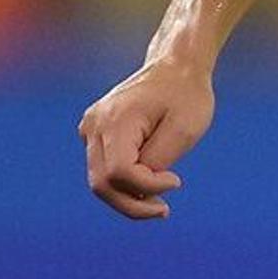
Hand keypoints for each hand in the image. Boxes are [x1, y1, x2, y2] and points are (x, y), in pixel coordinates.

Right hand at [79, 58, 214, 219]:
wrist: (176, 67)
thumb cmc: (186, 96)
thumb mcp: (185, 130)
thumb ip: (159, 160)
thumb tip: (138, 187)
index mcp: (116, 120)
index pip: (120, 172)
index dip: (147, 187)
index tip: (177, 181)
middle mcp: (95, 125)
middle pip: (102, 183)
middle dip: (133, 205)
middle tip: (164, 210)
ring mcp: (90, 129)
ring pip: (99, 181)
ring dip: (128, 198)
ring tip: (159, 204)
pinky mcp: (95, 133)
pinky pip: (103, 170)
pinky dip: (123, 185)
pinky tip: (148, 184)